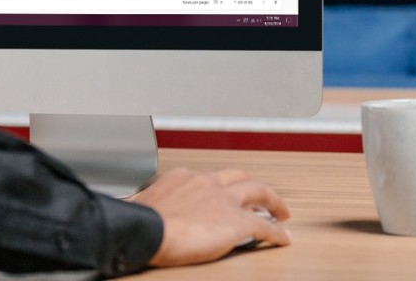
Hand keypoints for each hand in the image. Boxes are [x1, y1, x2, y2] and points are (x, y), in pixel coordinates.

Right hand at [128, 167, 291, 265]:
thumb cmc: (140, 220)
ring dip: (272, 200)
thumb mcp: (140, 204)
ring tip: (281, 211)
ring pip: (258, 191)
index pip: (207, 177)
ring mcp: (224, 200)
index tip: (222, 194)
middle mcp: (206, 182)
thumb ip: (145, 204)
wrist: (149, 229)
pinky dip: (277, 233)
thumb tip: (132, 209)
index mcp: (183, 177)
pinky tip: (283, 239)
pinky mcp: (237, 222)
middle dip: (252, 185)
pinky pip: (265, 226)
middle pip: (238, 176)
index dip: (219, 186)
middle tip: (262, 195)